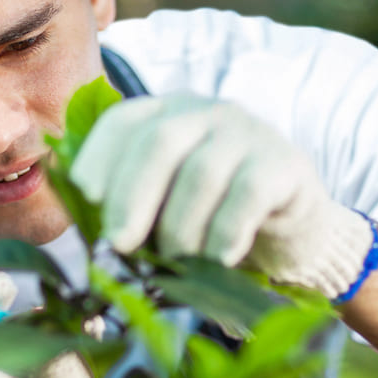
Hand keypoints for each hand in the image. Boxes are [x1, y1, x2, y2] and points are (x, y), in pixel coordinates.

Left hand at [70, 94, 374, 299]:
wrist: (291, 232)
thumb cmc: (211, 222)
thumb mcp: (163, 209)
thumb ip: (126, 210)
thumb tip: (85, 237)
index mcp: (166, 115)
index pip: (122, 122)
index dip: (97, 158)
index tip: (86, 199)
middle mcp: (206, 113)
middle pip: (159, 142)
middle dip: (131, 197)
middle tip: (120, 245)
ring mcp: (249, 133)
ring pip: (202, 172)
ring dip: (180, 227)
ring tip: (175, 263)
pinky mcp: (287, 164)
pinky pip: (249, 193)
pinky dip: (225, 232)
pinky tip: (217, 258)